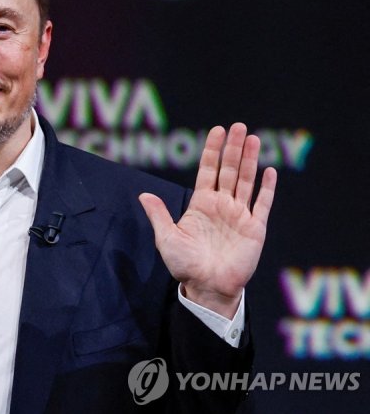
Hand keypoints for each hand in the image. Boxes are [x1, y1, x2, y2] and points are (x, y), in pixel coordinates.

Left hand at [138, 123, 276, 318]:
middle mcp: (221, 205)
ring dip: (250, 160)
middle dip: (234, 148)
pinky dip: (266, 188)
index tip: (218, 131)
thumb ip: (159, 214)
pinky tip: (269, 171)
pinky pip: (262, 204)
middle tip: (240, 126)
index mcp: (201, 204)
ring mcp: (239, 215)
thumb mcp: (166, 237)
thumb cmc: (185, 265)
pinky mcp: (254, 228)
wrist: (207, 287)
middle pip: (229, 170)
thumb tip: (143, 195)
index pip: (208, 170)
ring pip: (246, 181)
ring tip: (254, 139)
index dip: (212, 150)